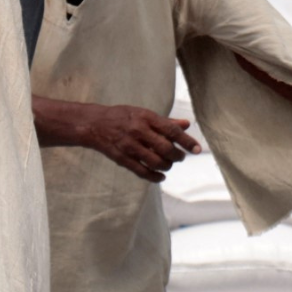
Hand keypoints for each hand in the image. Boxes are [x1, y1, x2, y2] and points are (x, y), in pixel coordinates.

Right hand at [80, 105, 200, 182]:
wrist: (94, 124)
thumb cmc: (123, 117)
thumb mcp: (144, 114)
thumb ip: (166, 121)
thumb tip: (187, 125)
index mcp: (146, 118)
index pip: (171, 131)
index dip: (187, 141)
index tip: (197, 149)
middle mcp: (138, 131)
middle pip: (165, 148)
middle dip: (178, 156)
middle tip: (181, 157)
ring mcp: (129, 146)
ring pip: (155, 162)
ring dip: (167, 166)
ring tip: (169, 164)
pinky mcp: (122, 159)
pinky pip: (142, 171)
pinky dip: (154, 177)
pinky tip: (160, 176)